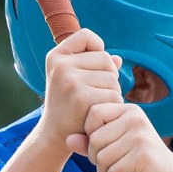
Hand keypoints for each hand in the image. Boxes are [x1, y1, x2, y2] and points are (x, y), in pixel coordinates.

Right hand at [35, 29, 122, 152]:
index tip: (94, 65)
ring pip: (113, 79)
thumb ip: (93, 65)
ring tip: (95, 105)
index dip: (97, 47)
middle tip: (94, 94)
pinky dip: (112, 107)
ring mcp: (71, 81)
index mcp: (56, 57)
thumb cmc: (67, 105)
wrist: (54, 136)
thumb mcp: (73, 80)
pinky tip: (98, 115)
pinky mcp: (82, 98)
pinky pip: (114, 96)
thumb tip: (118, 59)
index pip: (86, 36)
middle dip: (108, 77)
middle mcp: (61, 65)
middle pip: (106, 59)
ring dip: (112, 93)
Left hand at [83, 101, 172, 171]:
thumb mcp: (114, 147)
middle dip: (97, 159)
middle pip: (95, 139)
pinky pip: (113, 171)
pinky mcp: (144, 155)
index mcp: (128, 110)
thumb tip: (68, 139)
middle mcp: (135, 118)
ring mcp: (141, 135)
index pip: (93, 114)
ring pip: (102, 157)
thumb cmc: (139, 161)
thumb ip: (90, 142)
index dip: (90, 135)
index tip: (102, 149)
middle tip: (111, 167)